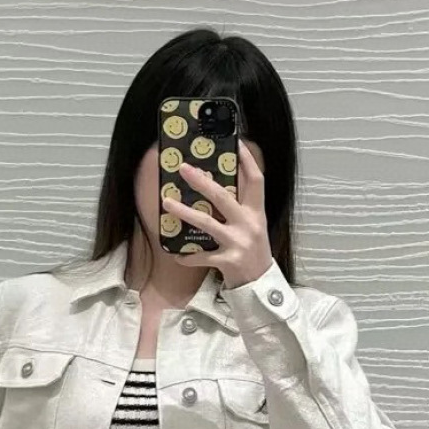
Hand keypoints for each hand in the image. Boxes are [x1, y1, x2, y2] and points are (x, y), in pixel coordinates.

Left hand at [166, 139, 273, 288]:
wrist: (261, 285)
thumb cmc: (253, 252)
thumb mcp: (253, 226)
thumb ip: (240, 209)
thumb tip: (215, 187)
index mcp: (256, 212)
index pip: (256, 180)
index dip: (247, 161)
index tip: (236, 143)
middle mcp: (249, 224)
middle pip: (224, 197)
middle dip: (202, 181)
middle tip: (183, 168)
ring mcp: (238, 243)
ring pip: (207, 223)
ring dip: (184, 212)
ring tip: (167, 202)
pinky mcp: (228, 262)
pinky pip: (202, 256)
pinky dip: (187, 256)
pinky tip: (176, 254)